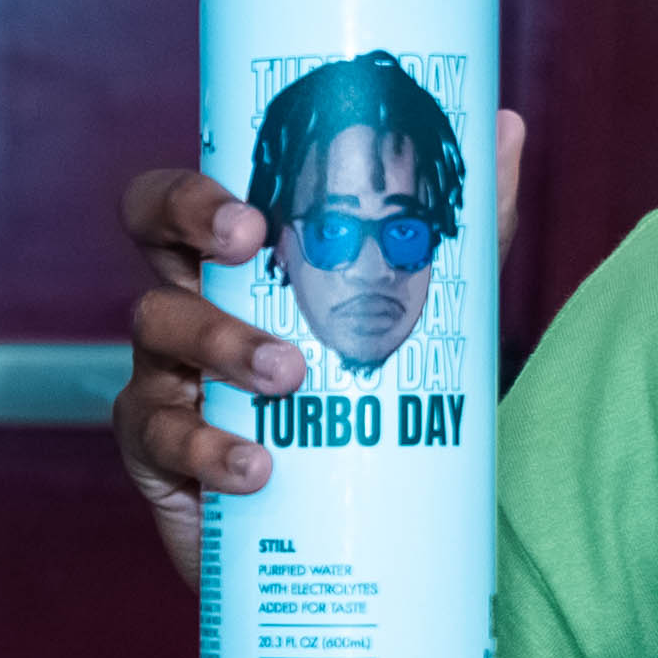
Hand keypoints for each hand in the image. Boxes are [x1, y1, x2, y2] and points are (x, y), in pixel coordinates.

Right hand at [116, 119, 519, 597]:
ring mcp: (163, 380)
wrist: (353, 531)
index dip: (194, 196)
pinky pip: (159, 438)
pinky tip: (256, 468)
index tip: (253, 216)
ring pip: (158, 335)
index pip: (179, 205)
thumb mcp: (425, 314)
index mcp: (233, 268)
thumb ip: (459, 232)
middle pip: (150, 244)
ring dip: (222, 344)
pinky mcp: (156, 457)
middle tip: (250, 246)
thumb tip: (508, 126)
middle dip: (187, 227)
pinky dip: (208, 449)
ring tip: (291, 375)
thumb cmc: (369, 404)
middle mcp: (186, 309)